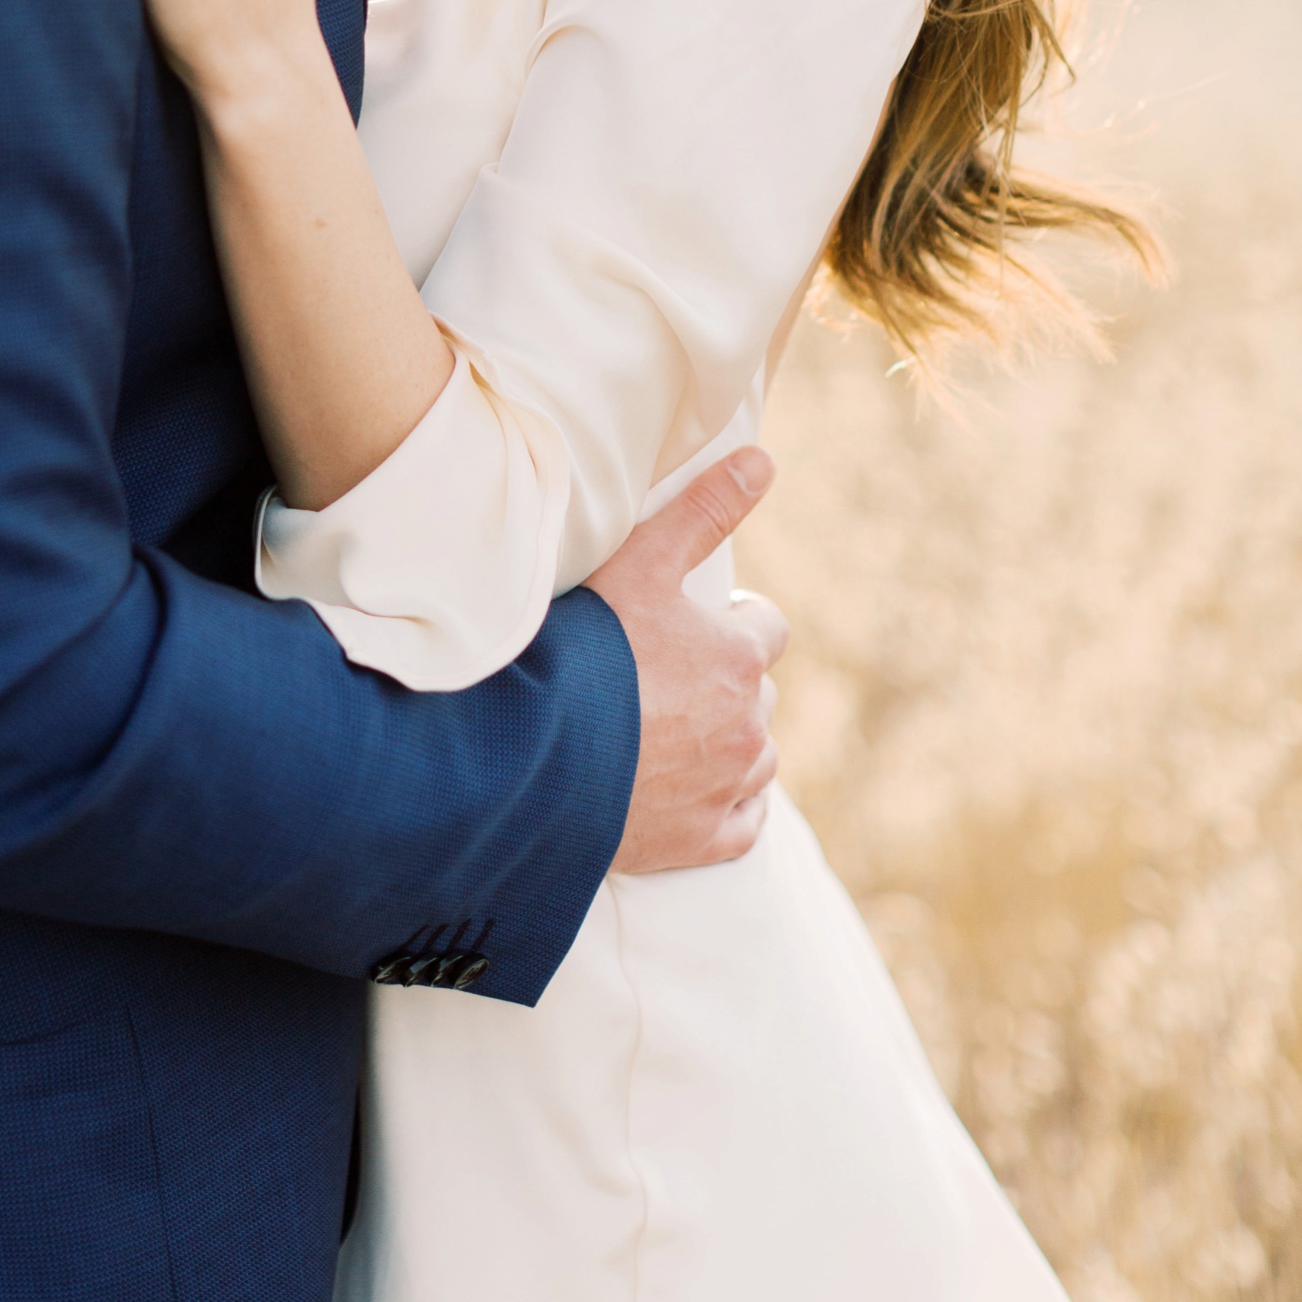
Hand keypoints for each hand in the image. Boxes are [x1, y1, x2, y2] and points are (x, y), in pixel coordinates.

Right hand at [587, 448, 787, 873]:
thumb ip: (704, 511)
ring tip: (669, 729)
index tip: (693, 625)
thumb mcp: (641, 563)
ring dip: (728, 741)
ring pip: (756, 757)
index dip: (732, 622)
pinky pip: (743, 823)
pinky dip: (727, 805)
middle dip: (724, 682)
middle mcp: (747, 724)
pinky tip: (690, 789)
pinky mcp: (702, 840)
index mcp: (739, 657)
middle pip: (757, 693)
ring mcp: (727, 787)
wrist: (534, 758)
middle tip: (664, 676)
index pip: (766, 629)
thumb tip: (764, 461)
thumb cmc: (585, 653)